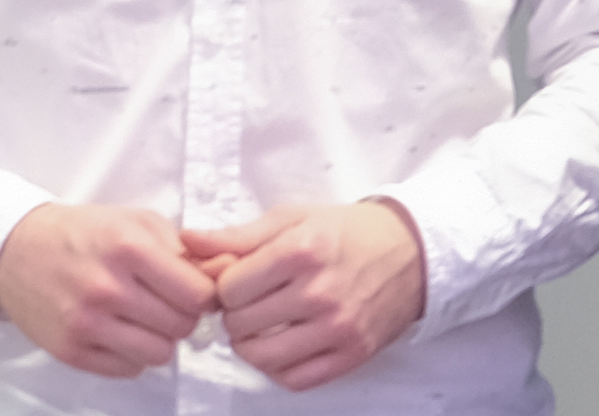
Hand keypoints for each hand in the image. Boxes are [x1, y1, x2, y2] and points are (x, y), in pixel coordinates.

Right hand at [0, 202, 217, 377]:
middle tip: (166, 303)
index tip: (194, 290)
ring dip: (160, 339)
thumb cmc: (87, 233)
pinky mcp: (69, 350)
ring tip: (145, 319)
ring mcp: (85, 323)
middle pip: (182, 327)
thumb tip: (228, 275)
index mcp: (128, 248)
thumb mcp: (138, 222)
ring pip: (159, 354)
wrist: (18, 250)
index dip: (204, 295)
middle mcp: (106, 287)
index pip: (198, 294)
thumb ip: (186, 250)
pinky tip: (120, 331)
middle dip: (183, 316)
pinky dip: (133, 355)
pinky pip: (128, 369)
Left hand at [184, 199, 427, 390]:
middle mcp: (320, 292)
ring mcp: (338, 328)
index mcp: (302, 251)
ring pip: (260, 356)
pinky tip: (284, 345)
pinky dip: (278, 367)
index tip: (240, 278)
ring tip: (264, 324)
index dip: (226, 284)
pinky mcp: (351, 355)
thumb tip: (186, 241)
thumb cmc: (346, 232)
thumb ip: (237, 236)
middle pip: (240, 323)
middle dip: (237, 313)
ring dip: (251, 343)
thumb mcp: (293, 220)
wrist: (412, 252)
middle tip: (254, 300)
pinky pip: (293, 379)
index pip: (229, 288)